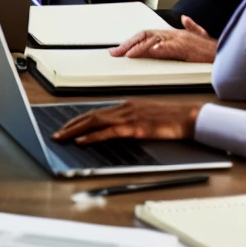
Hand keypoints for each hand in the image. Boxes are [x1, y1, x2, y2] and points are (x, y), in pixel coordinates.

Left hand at [51, 100, 199, 144]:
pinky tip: (82, 141)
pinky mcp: (135, 127)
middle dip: (71, 125)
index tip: (66, 127)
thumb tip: (115, 130)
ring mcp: (129, 117)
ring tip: (62, 138)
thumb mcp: (146, 118)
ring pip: (95, 122)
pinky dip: (93, 136)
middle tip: (57, 134)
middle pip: (91, 116)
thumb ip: (130, 121)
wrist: (188, 118)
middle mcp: (124, 108)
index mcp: (126, 106)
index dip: (78, 120)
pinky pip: (108, 132)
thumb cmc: (170, 119)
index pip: (96, 112)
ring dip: (75, 130)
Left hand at [110, 16, 215, 62]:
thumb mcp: (200, 35)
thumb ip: (192, 26)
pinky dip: (161, 49)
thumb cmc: (213, 49)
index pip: (148, 34)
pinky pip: (172, 48)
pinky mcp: (188, 49)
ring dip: (140, 48)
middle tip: (115, 53)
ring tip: (128, 54)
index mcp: (175, 33)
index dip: (132, 41)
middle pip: (146, 36)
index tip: (119, 50)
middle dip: (128, 45)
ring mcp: (181, 40)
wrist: (227, 52)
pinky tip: (152, 52)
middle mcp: (175, 34)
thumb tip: (186, 18)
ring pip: (155, 41)